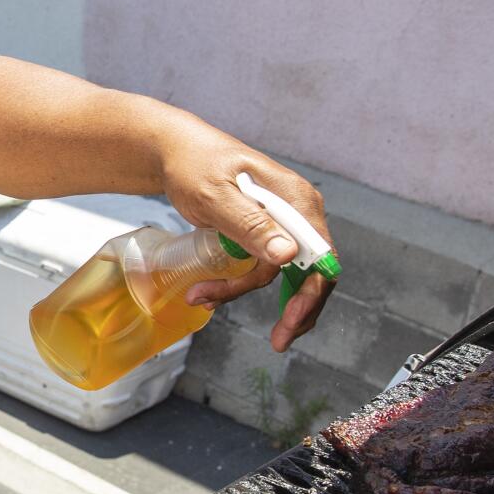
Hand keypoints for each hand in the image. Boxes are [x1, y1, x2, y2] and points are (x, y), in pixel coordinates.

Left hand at [155, 125, 335, 352]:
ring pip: (282, 273)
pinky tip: (211, 292)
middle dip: (294, 308)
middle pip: (311, 270)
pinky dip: (241, 283)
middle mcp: (297, 211)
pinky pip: (264, 266)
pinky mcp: (263, 231)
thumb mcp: (215, 195)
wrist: (174, 152)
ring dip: (246, 291)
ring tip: (204, 297)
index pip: (320, 253)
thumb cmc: (193, 165)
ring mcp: (282, 222)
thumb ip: (249, 224)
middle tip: (278, 341)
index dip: (311, 290)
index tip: (292, 319)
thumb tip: (288, 256)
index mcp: (294, 198)